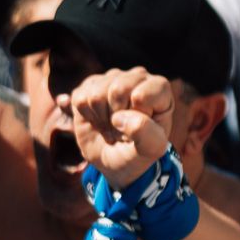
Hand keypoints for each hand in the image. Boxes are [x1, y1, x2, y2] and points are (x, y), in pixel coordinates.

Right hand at [69, 67, 175, 188]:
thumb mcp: (151, 150)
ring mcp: (112, 78)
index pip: (143, 95)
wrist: (115, 162)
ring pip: (97, 95)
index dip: (137, 117)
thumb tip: (120, 117)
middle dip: (117, 119)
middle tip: (123, 130)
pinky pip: (80, 99)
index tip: (141, 130)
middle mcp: (137, 77)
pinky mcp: (90, 84)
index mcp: (159, 89)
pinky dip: (87, 117)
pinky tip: (99, 121)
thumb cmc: (138, 154)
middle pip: (118, 89)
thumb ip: (146, 134)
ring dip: (102, 119)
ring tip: (112, 127)